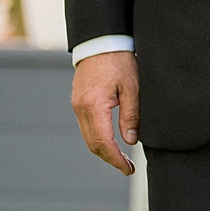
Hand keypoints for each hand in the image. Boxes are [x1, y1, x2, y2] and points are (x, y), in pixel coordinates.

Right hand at [71, 50, 139, 175]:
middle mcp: (81, 108)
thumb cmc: (120, 61)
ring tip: (122, 158)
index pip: (103, 142)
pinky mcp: (78, 101)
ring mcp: (77, 105)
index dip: (116, 159)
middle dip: (110, 159)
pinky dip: (98, 138)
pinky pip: (86, 127)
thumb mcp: (133, 87)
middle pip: (93, 144)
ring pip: (88, 137)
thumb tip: (131, 141)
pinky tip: (112, 141)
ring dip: (104, 150)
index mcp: (94, 105)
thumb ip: (131, 115)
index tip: (128, 169)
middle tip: (127, 168)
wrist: (101, 41)